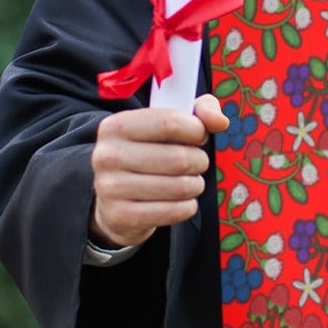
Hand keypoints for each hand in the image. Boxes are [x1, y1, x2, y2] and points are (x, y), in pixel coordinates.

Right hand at [89, 93, 229, 248]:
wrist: (114, 199)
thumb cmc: (149, 153)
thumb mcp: (168, 123)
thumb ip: (199, 111)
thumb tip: (220, 121)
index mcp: (116, 126)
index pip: (169, 122)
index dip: (196, 130)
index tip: (199, 136)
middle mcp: (107, 155)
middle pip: (179, 158)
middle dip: (199, 161)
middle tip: (196, 163)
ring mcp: (110, 188)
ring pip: (179, 187)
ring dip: (195, 185)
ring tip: (189, 182)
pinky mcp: (120, 216)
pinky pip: (173, 212)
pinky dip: (187, 207)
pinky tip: (181, 201)